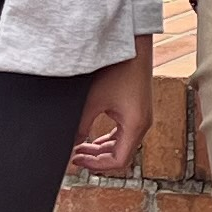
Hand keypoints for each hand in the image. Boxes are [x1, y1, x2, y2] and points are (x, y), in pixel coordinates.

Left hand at [71, 37, 155, 172]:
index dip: (96, 166)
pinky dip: (108, 138)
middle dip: (96, 158)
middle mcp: (142, 123)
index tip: (77, 160)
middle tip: (74, 155)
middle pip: (121, 155)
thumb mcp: (93, 100)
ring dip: (101, 149)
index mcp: (136, 125)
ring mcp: (141, 116)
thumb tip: (68, 145)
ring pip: (122, 144)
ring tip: (80, 146)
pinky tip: (92, 135)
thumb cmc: (118, 68)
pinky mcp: (137, 108)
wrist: (132, 46)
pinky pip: (123, 133)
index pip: (119, 161)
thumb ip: (80, 126)